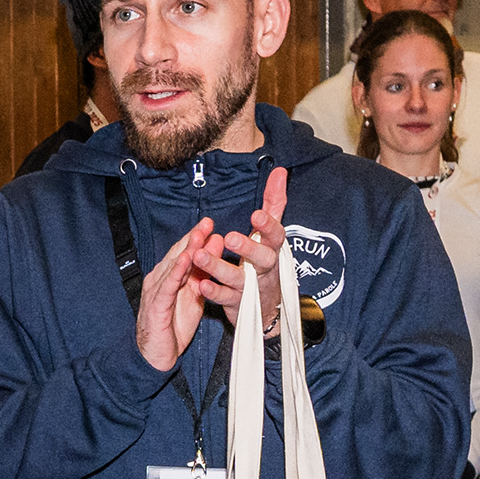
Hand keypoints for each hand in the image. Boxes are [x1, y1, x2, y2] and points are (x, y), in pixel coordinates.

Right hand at [134, 215, 220, 370]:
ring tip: (198, 235)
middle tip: (207, 222)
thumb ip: (201, 278)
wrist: (156, 355)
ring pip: (173, 266)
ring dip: (186, 250)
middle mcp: (160, 279)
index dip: (196, 238)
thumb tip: (211, 258)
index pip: (183, 253)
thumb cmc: (172, 326)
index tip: (210, 224)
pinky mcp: (156, 305)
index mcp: (169, 277)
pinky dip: (175, 271)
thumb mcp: (193, 299)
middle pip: (178, 254)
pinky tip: (185, 260)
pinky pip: (167, 286)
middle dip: (193, 237)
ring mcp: (156, 291)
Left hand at [183, 168, 290, 333]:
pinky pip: (224, 298)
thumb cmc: (264, 261)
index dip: (268, 226)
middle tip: (230, 237)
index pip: (276, 236)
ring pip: (237, 279)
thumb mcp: (270, 233)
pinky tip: (200, 283)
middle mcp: (264, 268)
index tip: (256, 214)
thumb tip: (279, 171)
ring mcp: (251, 287)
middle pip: (262, 259)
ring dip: (218, 267)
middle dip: (247, 248)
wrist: (267, 307)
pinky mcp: (237, 303)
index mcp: (272, 248)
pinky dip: (213, 292)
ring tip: (199, 256)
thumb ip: (274, 203)